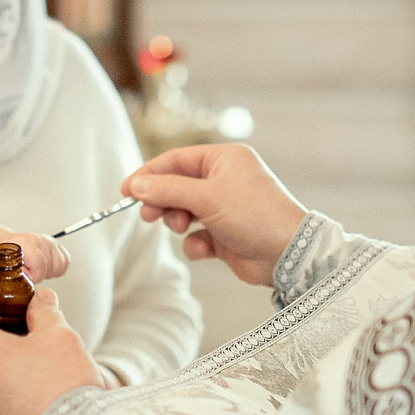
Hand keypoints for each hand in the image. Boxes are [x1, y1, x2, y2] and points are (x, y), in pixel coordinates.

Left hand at [0, 231, 68, 281]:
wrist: (5, 246)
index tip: (26, 278)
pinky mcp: (57, 246)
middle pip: (49, 268)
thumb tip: (25, 280)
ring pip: (60, 266)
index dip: (33, 276)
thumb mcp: (2, 267)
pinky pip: (65, 262)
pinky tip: (45, 268)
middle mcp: (40, 240)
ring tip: (36, 270)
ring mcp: (50, 242)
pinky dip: (57, 269)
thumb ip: (13, 274)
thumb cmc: (3, 257)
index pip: (40, 263)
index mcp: (25, 243)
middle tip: (29, 274)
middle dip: (39, 276)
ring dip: (48, 273)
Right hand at [123, 144, 307, 287]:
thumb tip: (135, 185)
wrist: (288, 255)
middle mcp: (224, 179)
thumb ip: (167, 190)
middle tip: (148, 216)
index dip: (148, 174)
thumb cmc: (255, 216)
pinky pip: (196, 235)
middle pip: (176, 186)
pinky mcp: (226, 234)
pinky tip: (204, 249)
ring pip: (183, 211)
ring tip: (181, 228)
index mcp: (223, 159)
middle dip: (162, 201)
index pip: (175, 160)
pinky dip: (195, 243)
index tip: (125, 191)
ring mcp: (225, 207)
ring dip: (177, 222)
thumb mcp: (206, 197)